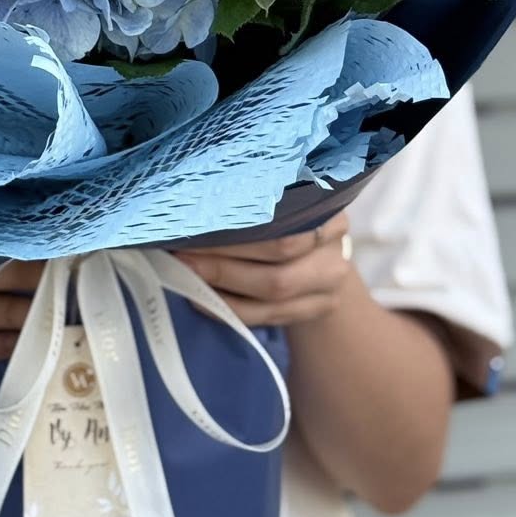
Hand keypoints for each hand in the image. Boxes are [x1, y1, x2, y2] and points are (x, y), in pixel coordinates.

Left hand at [173, 213, 353, 327]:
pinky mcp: (317, 309)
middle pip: (279, 253)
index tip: (195, 222)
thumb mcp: (280, 202)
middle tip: (181, 254)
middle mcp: (334, 243)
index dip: (237, 223)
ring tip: (186, 275)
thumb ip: (250, 201)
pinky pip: (268, 315)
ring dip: (222, 286)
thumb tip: (189, 204)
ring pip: (274, 291)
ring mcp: (331, 281)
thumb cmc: (286, 222)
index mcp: (324, 204)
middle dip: (225, 257)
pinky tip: (202, 299)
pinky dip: (231, 309)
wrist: (321, 260)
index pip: (282, 214)